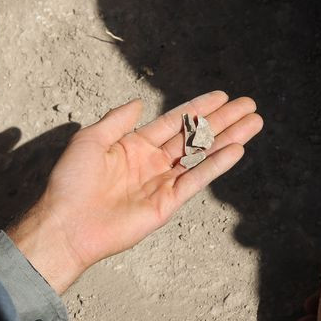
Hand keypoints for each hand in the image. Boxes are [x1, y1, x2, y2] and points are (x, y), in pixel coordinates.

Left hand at [8, 91, 262, 293]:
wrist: (66, 224)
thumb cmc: (71, 182)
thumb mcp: (90, 140)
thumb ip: (117, 121)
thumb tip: (139, 102)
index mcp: (134, 145)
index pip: (174, 122)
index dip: (198, 108)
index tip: (222, 96)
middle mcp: (152, 163)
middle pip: (195, 136)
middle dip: (222, 121)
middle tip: (249, 105)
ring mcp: (162, 183)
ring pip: (202, 156)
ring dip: (228, 139)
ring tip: (254, 123)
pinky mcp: (167, 204)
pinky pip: (196, 180)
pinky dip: (216, 165)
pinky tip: (236, 150)